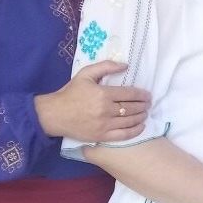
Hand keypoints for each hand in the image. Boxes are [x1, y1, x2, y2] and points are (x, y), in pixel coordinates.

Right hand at [35, 60, 150, 141]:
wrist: (54, 114)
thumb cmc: (70, 93)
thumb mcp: (85, 74)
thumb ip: (106, 67)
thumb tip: (125, 65)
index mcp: (103, 94)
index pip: (130, 94)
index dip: (142, 95)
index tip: (147, 95)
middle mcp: (105, 110)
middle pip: (132, 108)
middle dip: (143, 105)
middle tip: (148, 104)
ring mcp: (104, 125)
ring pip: (130, 121)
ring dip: (141, 117)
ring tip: (145, 113)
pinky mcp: (101, 136)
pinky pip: (123, 135)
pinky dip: (135, 131)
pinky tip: (141, 126)